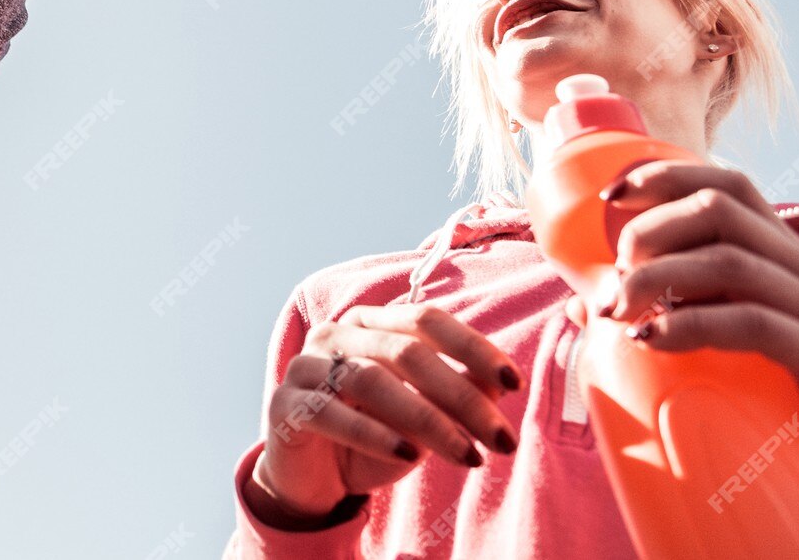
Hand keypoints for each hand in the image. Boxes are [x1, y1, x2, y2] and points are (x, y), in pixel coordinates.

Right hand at [245, 303, 522, 525]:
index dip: (472, 347)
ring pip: (371, 379)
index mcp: (370, 324)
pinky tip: (409, 455)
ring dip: (428, 419)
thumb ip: (456, 395)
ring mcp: (305, 366)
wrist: (313, 479)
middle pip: (405, 351)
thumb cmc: (374, 438)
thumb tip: (497, 384)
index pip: (425, 319)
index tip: (514, 382)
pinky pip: (332, 413)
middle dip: (462, 396)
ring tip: (468, 456)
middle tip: (502, 438)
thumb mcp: (424, 419)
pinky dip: (375, 434)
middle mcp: (335, 334)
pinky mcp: (285, 405)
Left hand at [592, 162, 798, 410]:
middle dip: (648, 233)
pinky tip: (651, 338)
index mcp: (784, 259)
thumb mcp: (724, 341)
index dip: (664, 177)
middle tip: (615, 281)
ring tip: (619, 311)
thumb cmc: (781, 399)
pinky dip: (690, 324)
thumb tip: (587, 305)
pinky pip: (754, 324)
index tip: (608, 198)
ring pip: (729, 262)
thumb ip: (664, 315)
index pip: (730, 186)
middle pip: (720, 212)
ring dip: (656, 277)